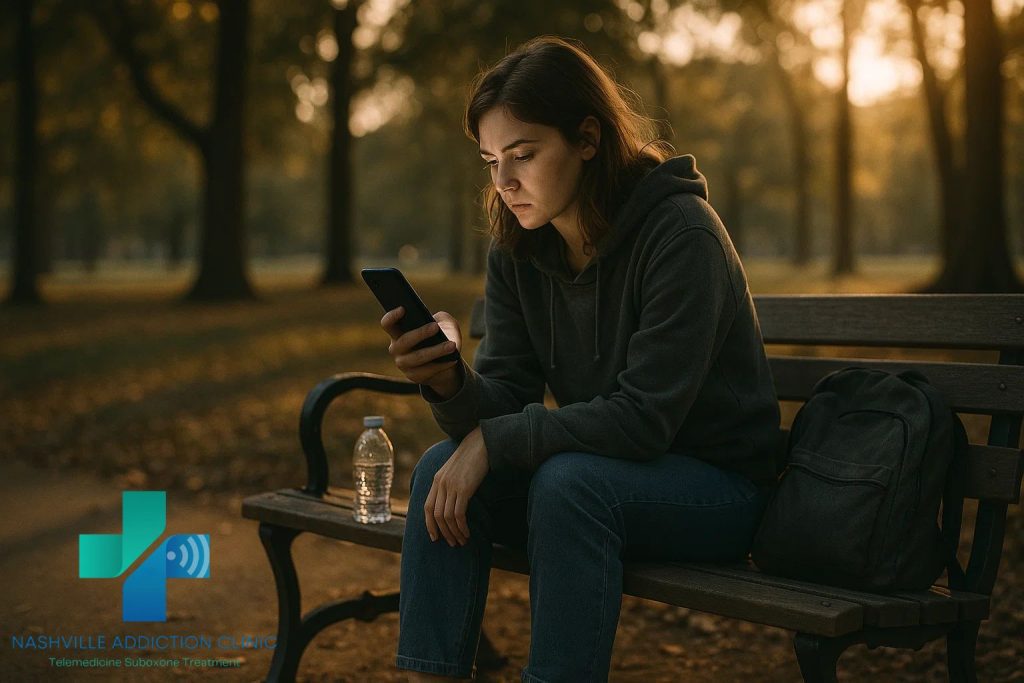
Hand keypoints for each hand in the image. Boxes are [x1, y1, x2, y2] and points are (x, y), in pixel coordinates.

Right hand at [380, 308, 462, 387]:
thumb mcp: (443, 323)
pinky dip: (442, 364)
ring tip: (452, 345)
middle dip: (420, 333)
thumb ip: (442, 318)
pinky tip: (453, 358)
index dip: (392, 316)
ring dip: (436, 351)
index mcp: (398, 332)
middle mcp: (396, 349)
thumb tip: (440, 324)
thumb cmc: (440, 337)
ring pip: (418, 357)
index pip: (388, 324)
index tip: (403, 308)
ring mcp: (404, 364)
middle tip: (435, 327)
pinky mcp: (414, 376)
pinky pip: (428, 370)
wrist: (444, 361)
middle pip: (405, 340)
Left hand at [424, 427, 489, 546]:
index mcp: (437, 479)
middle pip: (437, 515)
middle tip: (452, 543)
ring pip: (447, 517)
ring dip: (454, 532)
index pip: (428, 507)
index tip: (435, 537)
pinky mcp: (464, 488)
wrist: (482, 443)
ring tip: (462, 541)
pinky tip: (467, 532)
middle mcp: (441, 483)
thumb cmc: (472, 457)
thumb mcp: (455, 470)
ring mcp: (452, 486)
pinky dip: (461, 526)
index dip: (429, 524)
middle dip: (443, 532)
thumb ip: (449, 483)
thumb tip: (451, 501)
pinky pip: (459, 513)